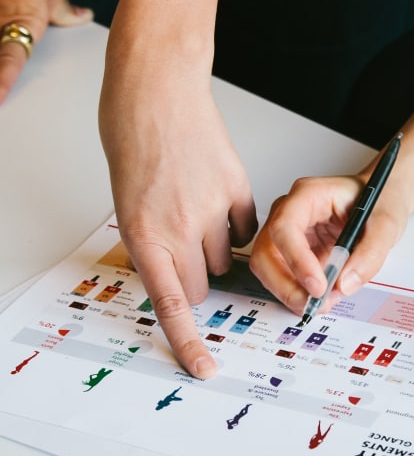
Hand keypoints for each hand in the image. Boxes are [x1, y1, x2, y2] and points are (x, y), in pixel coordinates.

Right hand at [0, 0, 91, 103]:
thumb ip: (63, 9)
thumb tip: (77, 18)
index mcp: (27, 17)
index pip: (12, 59)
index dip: (3, 82)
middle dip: (0, 70)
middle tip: (4, 94)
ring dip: (3, 48)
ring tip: (11, 37)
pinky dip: (1, 26)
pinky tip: (7, 16)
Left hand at [99, 38, 256, 376]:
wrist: (156, 87)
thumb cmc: (131, 135)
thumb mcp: (127, 200)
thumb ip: (152, 239)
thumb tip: (176, 268)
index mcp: (144, 234)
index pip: (172, 304)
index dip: (189, 342)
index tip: (204, 368)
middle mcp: (180, 227)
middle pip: (203, 285)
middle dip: (197, 276)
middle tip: (185, 249)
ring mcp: (212, 209)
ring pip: (228, 257)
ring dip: (216, 246)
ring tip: (198, 210)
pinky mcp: (238, 189)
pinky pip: (246, 225)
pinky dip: (235, 220)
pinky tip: (218, 194)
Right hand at [250, 172, 407, 314]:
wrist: (381, 200)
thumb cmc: (379, 201)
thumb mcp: (386, 224)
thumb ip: (370, 254)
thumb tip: (345, 285)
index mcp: (309, 195)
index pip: (286, 227)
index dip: (297, 260)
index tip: (318, 285)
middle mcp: (290, 212)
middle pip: (266, 251)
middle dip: (285, 284)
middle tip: (315, 303)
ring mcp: (288, 233)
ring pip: (268, 268)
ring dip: (290, 292)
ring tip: (325, 302)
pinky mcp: (293, 253)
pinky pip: (283, 277)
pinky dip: (298, 293)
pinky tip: (323, 297)